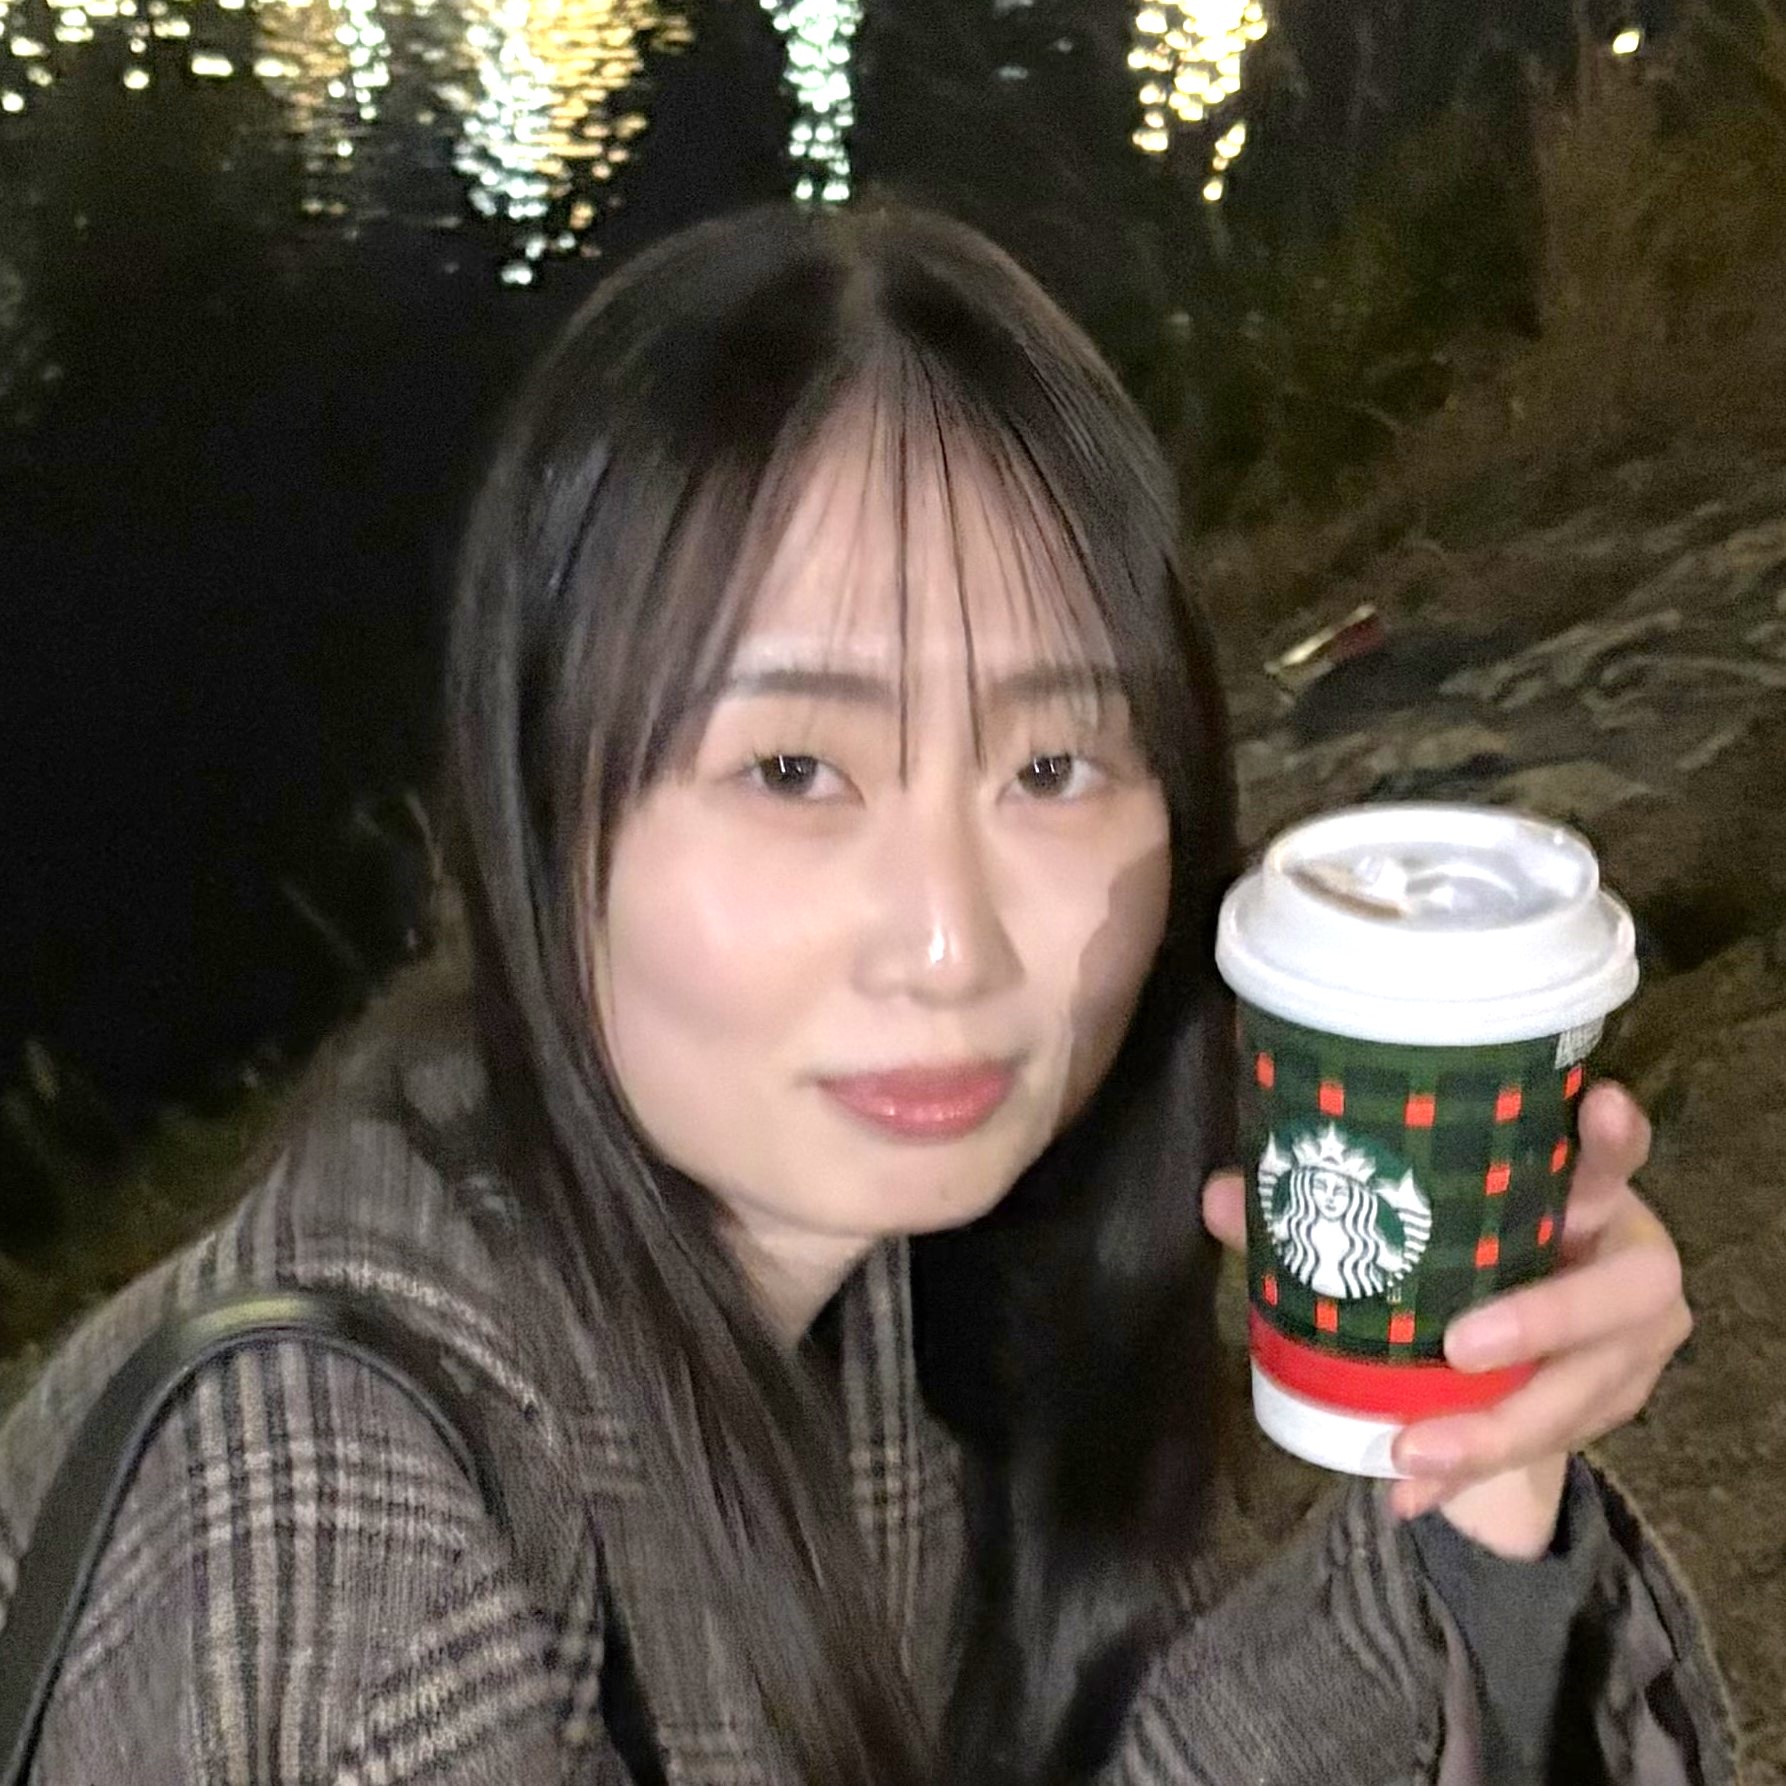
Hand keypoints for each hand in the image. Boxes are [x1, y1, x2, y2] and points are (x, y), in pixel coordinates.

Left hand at [1201, 1082, 1692, 1557]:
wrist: (1521, 1328)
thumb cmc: (1465, 1241)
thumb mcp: (1416, 1217)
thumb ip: (1322, 1199)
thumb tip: (1225, 1197)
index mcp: (1585, 1188)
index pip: (1615, 1151)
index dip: (1617, 1136)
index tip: (1599, 1105)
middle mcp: (1626, 1258)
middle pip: (1628, 1291)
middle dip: (1548, 1318)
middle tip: (1461, 1346)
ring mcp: (1630, 1341)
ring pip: (1592, 1387)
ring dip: (1500, 1425)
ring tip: (1413, 1450)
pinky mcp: (1609, 1404)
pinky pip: (1551, 1447)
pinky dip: (1474, 1473)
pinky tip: (1412, 1492)